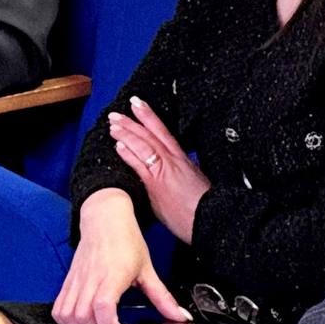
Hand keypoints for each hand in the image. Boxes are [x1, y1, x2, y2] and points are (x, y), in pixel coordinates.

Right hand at [52, 189, 186, 323]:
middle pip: (83, 316)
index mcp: (113, 275)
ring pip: (67, 315)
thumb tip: (180, 316)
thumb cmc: (125, 241)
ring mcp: (77, 281)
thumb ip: (162, 297)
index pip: (103, 306)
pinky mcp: (68, 282)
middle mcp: (92, 279)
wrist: (105, 219)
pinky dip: (66, 322)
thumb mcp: (148, 269)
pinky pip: (58, 308)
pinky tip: (82, 323)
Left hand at [106, 96, 209, 240]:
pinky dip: (128, 153)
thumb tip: (184, 172)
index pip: (163, 132)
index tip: (139, 105)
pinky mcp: (156, 185)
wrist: (211, 218)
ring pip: (143, 144)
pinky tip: (118, 145)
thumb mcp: (200, 183)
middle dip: (133, 120)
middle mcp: (173, 161)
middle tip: (116, 113)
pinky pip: (140, 164)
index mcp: (183, 159)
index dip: (150, 116)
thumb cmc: (206, 207)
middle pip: (151, 134)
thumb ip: (188, 173)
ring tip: (113, 124)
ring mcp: (164, 171)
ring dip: (126, 133)